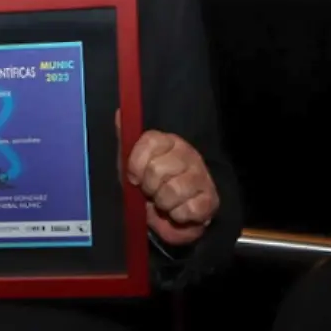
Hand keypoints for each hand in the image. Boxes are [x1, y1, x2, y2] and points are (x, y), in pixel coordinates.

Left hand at [116, 109, 219, 245]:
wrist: (171, 217)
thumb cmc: (150, 186)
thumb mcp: (131, 164)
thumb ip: (126, 141)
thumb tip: (119, 113)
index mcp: (168, 142)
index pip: (150, 141)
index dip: (136, 163)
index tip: (134, 177)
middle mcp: (187, 154)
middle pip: (157, 169)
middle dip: (149, 187)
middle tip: (151, 192)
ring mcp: (201, 175)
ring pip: (173, 190)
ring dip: (163, 203)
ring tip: (164, 203)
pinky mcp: (211, 199)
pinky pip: (188, 209)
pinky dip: (177, 216)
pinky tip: (177, 212)